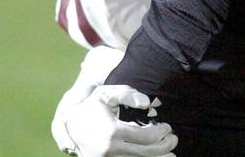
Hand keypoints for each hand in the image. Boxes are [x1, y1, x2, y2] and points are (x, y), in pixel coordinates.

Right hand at [51, 84, 177, 156]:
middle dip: (165, 147)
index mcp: (113, 131)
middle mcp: (111, 149)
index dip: (161, 133)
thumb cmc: (92, 107)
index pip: (146, 136)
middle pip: (146, 153)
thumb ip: (127, 93)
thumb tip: (147, 103)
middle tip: (174, 139)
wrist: (70, 127)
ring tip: (171, 155)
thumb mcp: (106, 94)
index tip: (168, 127)